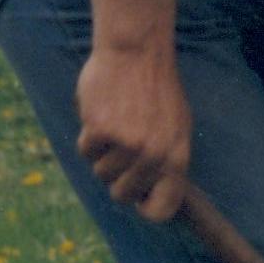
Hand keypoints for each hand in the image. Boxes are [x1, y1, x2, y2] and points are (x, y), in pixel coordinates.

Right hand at [77, 43, 193, 220]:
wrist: (137, 52)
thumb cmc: (156, 89)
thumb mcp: (176, 126)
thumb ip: (166, 160)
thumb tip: (153, 195)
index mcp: (178, 156)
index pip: (163, 209)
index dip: (145, 209)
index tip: (137, 199)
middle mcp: (155, 155)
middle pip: (122, 195)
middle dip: (116, 178)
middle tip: (121, 151)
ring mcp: (127, 144)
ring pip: (100, 174)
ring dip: (102, 155)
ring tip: (116, 125)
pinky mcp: (101, 131)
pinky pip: (85, 152)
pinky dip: (89, 136)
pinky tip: (102, 114)